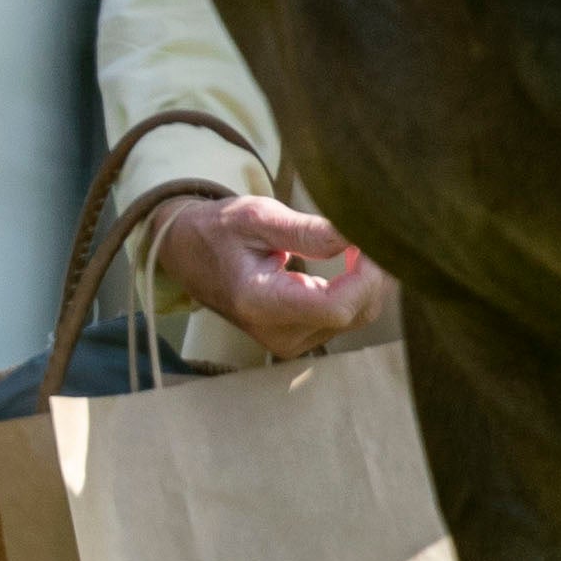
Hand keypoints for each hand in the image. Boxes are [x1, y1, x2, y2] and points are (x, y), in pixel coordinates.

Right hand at [152, 193, 392, 358]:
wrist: (188, 254)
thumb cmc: (218, 230)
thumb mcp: (257, 218)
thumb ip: (309, 231)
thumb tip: (360, 234)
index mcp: (260, 303)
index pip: (337, 306)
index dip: (367, 275)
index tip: (370, 239)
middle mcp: (277, 333)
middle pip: (354, 312)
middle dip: (372, 273)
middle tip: (367, 232)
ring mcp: (290, 342)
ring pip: (357, 316)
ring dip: (366, 280)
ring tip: (355, 243)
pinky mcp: (300, 340)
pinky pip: (346, 318)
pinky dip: (356, 289)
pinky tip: (348, 263)